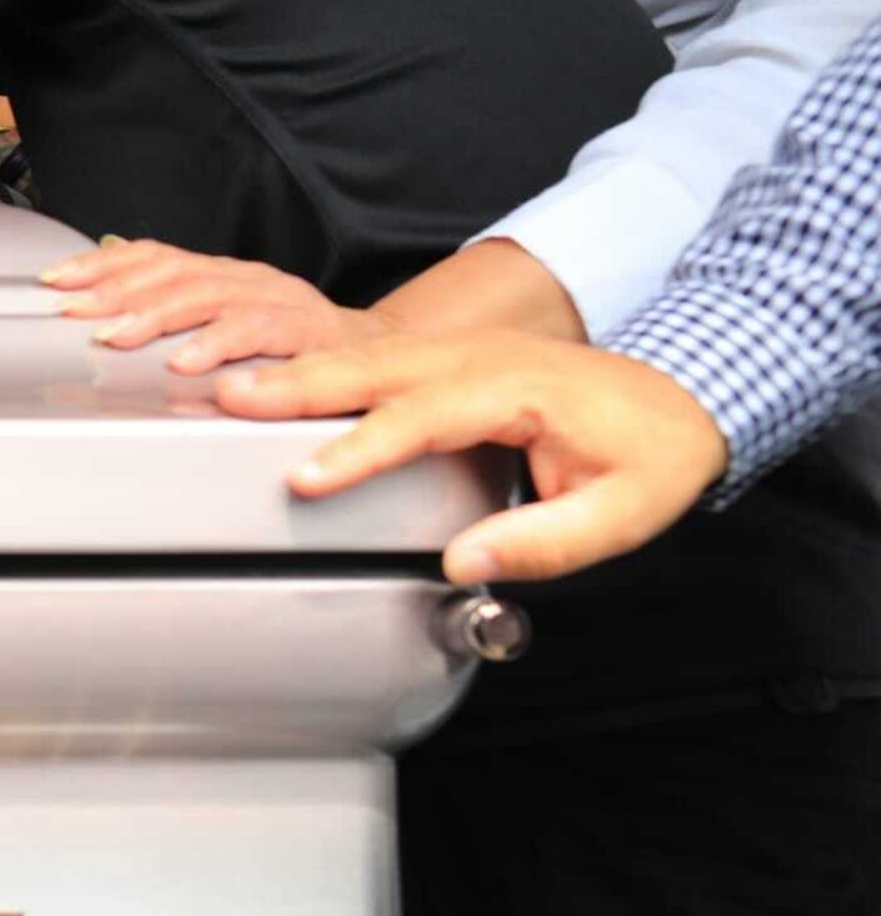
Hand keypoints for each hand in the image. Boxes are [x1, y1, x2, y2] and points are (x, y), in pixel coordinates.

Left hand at [40, 237, 389, 371]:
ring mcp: (276, 298)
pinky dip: (217, 345)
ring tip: (116, 337)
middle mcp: (245, 276)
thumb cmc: (293, 347)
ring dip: (155, 317)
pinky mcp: (305, 329)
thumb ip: (177, 307)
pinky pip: (257, 332)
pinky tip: (186, 362)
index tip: (56, 281)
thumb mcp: (228, 321)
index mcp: (222, 273)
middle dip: (116, 292)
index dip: (102, 265)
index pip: (154, 255)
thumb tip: (108, 289)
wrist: (375, 360)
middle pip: (172, 272)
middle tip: (76, 314)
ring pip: (207, 296)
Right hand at [215, 332, 730, 583]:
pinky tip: (278, 381)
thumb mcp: (623, 512)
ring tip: (232, 390)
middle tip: (230, 401)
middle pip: (375, 368)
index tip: (308, 475)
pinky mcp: (450, 358)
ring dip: (298, 373)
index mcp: (521, 389)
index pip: (425, 417)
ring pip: (366, 356)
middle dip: (299, 387)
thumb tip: (464, 565)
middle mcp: (482, 357)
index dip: (361, 447)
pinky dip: (322, 367)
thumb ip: (544, 543)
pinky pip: (376, 358)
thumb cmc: (655, 453)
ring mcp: (463, 350)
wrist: (685, 393)